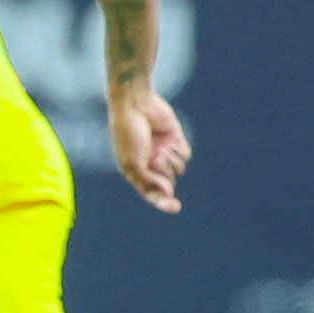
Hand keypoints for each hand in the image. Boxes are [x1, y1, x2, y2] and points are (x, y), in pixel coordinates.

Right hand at [108, 86, 190, 213]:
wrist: (135, 105)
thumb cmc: (128, 133)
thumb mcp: (133, 162)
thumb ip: (149, 181)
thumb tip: (168, 192)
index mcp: (135, 172)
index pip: (151, 193)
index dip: (162, 202)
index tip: (175, 208)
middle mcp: (150, 164)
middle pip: (168, 183)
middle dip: (164, 173)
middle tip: (155, 158)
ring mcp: (163, 152)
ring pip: (178, 170)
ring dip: (171, 162)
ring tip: (161, 149)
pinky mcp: (175, 140)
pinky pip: (185, 156)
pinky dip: (178, 151)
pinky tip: (169, 141)